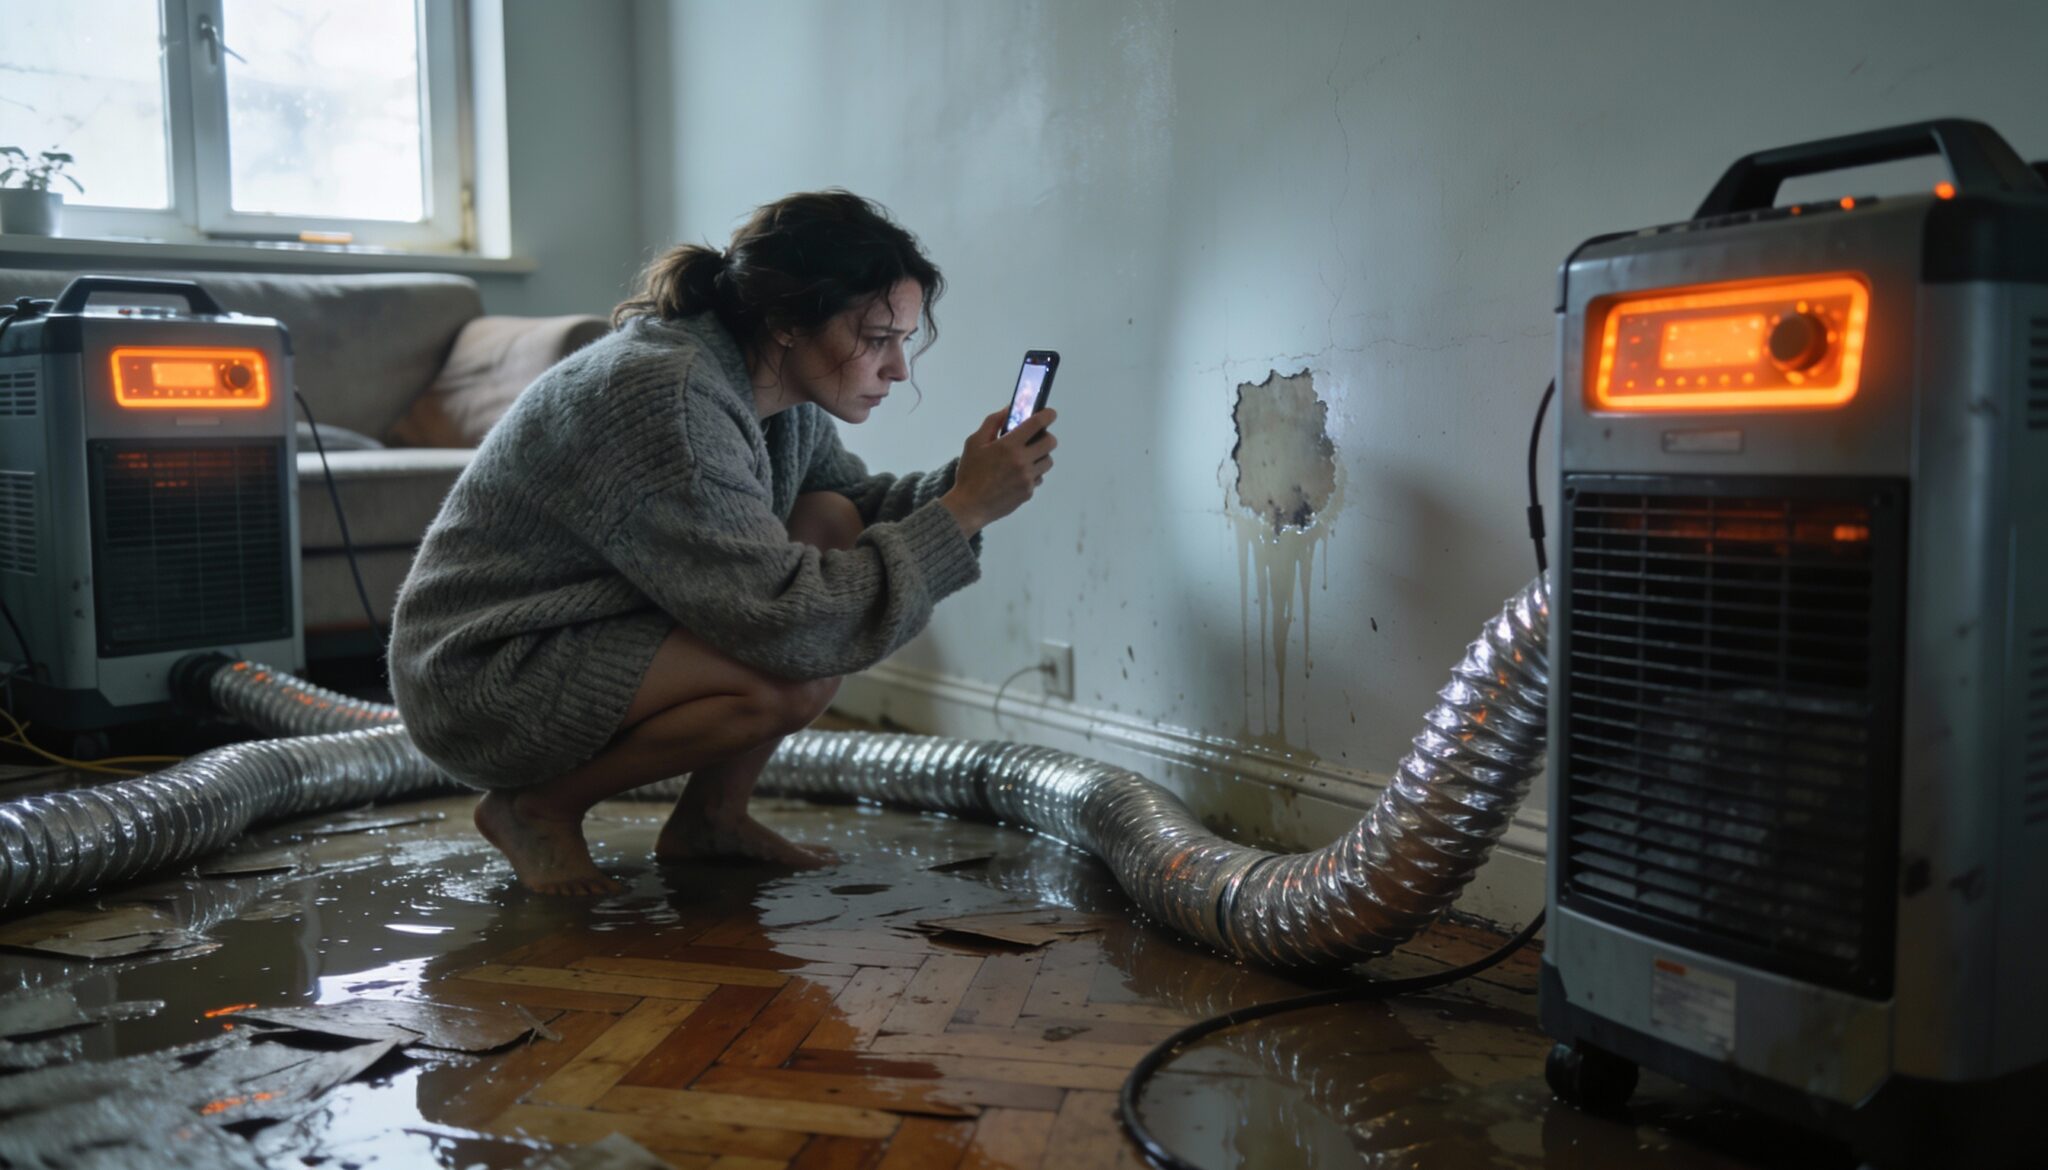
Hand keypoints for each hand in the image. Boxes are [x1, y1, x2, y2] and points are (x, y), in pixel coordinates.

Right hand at [939, 406, 1056, 535]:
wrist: (970, 506)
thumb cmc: (970, 473)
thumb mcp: (974, 442)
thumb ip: (992, 423)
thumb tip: (1008, 409)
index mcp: (1009, 446)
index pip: (1037, 424)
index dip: (1048, 415)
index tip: (1049, 413)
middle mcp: (1022, 461)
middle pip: (1050, 442)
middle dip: (1046, 436)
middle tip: (1036, 438)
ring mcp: (1028, 478)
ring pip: (1048, 461)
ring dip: (1041, 455)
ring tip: (1027, 457)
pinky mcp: (1028, 492)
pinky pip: (1039, 477)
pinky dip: (1033, 473)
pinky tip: (1018, 474)